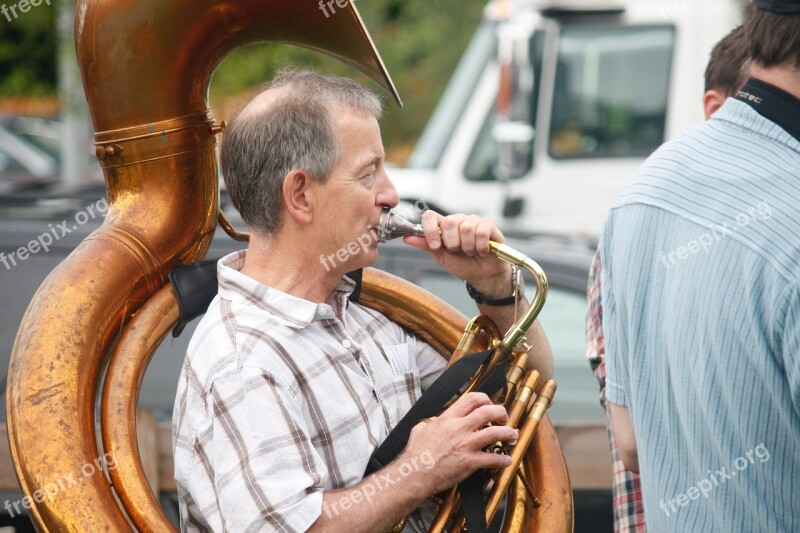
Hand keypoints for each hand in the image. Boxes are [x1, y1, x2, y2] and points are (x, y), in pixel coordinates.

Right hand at [400, 392, 516, 494]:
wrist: (414, 474)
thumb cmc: (415, 454)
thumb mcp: (420, 429)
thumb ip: (430, 422)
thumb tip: (433, 421)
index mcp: (448, 418)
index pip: (472, 399)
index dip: (486, 399)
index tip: (489, 406)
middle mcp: (459, 428)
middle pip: (488, 411)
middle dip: (501, 413)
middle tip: (504, 419)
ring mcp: (466, 444)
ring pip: (496, 433)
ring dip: (508, 433)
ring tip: (513, 435)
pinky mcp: (470, 462)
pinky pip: (493, 459)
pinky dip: (503, 459)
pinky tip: (506, 460)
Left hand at [403, 211, 511, 296]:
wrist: (483, 276)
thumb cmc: (462, 265)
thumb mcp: (441, 257)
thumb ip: (426, 246)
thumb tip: (407, 237)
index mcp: (443, 227)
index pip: (430, 216)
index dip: (430, 230)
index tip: (435, 245)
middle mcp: (457, 220)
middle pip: (449, 222)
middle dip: (453, 243)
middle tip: (458, 251)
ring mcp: (473, 221)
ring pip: (466, 228)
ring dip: (468, 247)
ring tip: (471, 252)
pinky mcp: (489, 225)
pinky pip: (482, 231)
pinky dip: (481, 246)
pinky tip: (482, 251)